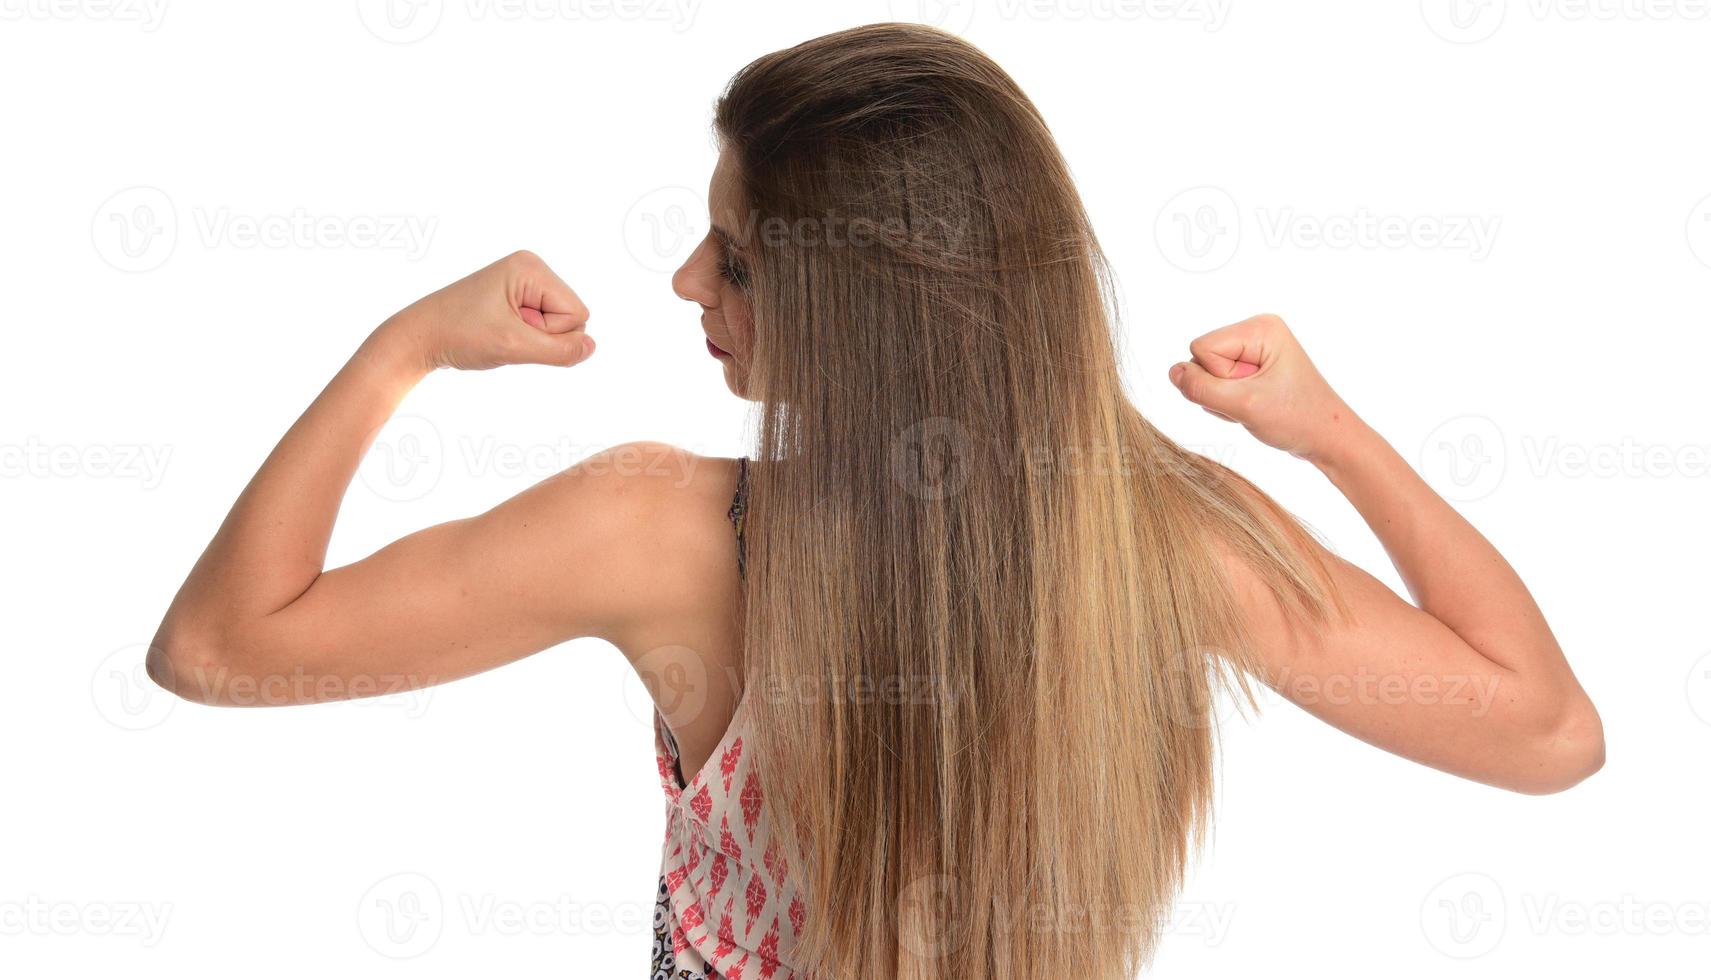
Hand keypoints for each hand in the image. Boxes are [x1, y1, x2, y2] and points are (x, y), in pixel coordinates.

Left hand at [378, 250, 594, 371]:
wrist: (419, 337)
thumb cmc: (459, 335)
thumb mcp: (513, 346)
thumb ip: (559, 350)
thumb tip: (592, 347)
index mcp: (531, 267)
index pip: (577, 314)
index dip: (551, 335)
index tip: (512, 331)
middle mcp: (530, 268)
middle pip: (571, 317)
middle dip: (542, 337)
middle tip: (503, 333)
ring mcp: (523, 282)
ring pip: (558, 326)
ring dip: (532, 340)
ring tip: (498, 334)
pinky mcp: (516, 298)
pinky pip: (543, 327)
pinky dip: (525, 339)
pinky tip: (499, 333)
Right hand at [1167, 313, 1355, 462]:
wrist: (1327, 439)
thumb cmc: (1297, 419)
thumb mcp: (1244, 405)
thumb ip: (1201, 388)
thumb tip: (1173, 372)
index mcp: (1259, 328)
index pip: (1202, 348)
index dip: (1217, 378)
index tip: (1251, 392)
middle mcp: (1256, 331)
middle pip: (1202, 359)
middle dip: (1220, 389)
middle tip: (1253, 402)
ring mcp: (1254, 349)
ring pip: (1206, 374)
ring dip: (1224, 399)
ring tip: (1257, 406)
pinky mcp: (1252, 367)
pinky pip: (1218, 383)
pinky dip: (1229, 402)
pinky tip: (1254, 407)